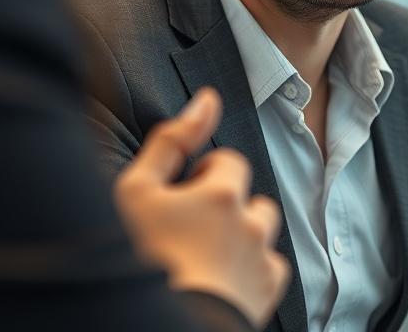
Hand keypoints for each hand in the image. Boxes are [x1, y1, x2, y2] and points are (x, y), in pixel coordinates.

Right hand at [114, 88, 289, 328]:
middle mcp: (251, 223)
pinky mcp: (266, 293)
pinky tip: (223, 278)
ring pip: (262, 233)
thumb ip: (172, 140)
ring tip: (206, 255)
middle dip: (227, 206)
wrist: (164, 322)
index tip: (180, 198)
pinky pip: (271, 268)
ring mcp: (261, 260)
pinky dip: (252, 270)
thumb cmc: (142, 259)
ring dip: (242, 236)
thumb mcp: (136, 191)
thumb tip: (208, 98)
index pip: (228, 163)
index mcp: (222, 193)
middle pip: (249, 199)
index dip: (203, 176)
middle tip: (189, 230)